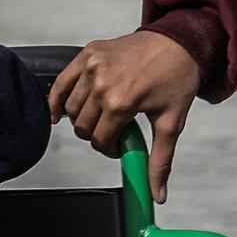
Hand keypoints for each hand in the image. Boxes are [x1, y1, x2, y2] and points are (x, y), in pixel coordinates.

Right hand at [49, 31, 200, 202]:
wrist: (179, 41)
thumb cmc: (176, 79)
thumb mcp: (171, 122)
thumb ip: (161, 161)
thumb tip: (158, 195)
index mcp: (121, 102)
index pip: (99, 140)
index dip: (109, 149)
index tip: (119, 145)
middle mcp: (102, 84)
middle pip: (82, 127)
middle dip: (96, 135)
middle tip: (112, 130)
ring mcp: (92, 67)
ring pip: (71, 109)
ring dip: (82, 119)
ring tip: (100, 117)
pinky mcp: (87, 54)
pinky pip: (61, 83)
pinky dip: (57, 100)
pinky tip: (59, 114)